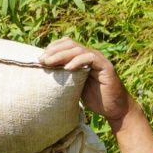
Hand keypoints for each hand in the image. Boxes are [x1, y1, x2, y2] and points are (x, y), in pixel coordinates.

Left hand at [40, 36, 152, 152]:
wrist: (113, 108)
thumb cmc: (92, 99)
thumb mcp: (72, 86)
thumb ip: (63, 77)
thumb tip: (42, 75)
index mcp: (82, 58)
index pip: (67, 44)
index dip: (53, 48)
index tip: (39, 58)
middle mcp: (91, 56)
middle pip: (71, 45)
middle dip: (54, 50)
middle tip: (41, 60)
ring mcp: (99, 60)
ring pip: (79, 50)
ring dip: (62, 55)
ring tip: (49, 62)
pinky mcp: (106, 67)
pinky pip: (92, 59)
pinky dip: (78, 61)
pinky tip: (68, 67)